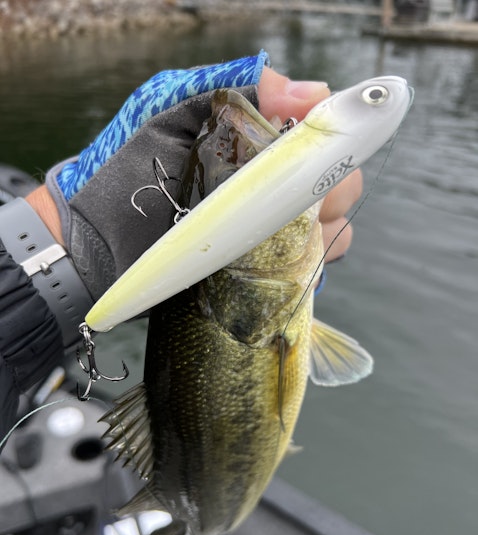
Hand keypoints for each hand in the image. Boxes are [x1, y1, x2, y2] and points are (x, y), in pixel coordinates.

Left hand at [28, 55, 359, 301]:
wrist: (99, 246)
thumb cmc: (129, 176)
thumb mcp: (172, 116)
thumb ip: (235, 91)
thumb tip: (307, 91)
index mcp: (261, 144)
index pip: (324, 135)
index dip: (330, 140)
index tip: (311, 150)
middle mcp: (275, 187)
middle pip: (339, 184)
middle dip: (328, 189)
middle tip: (284, 198)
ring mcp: (273, 232)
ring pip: (332, 230)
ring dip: (315, 231)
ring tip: (265, 233)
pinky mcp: (264, 273)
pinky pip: (309, 270)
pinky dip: (302, 267)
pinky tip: (267, 263)